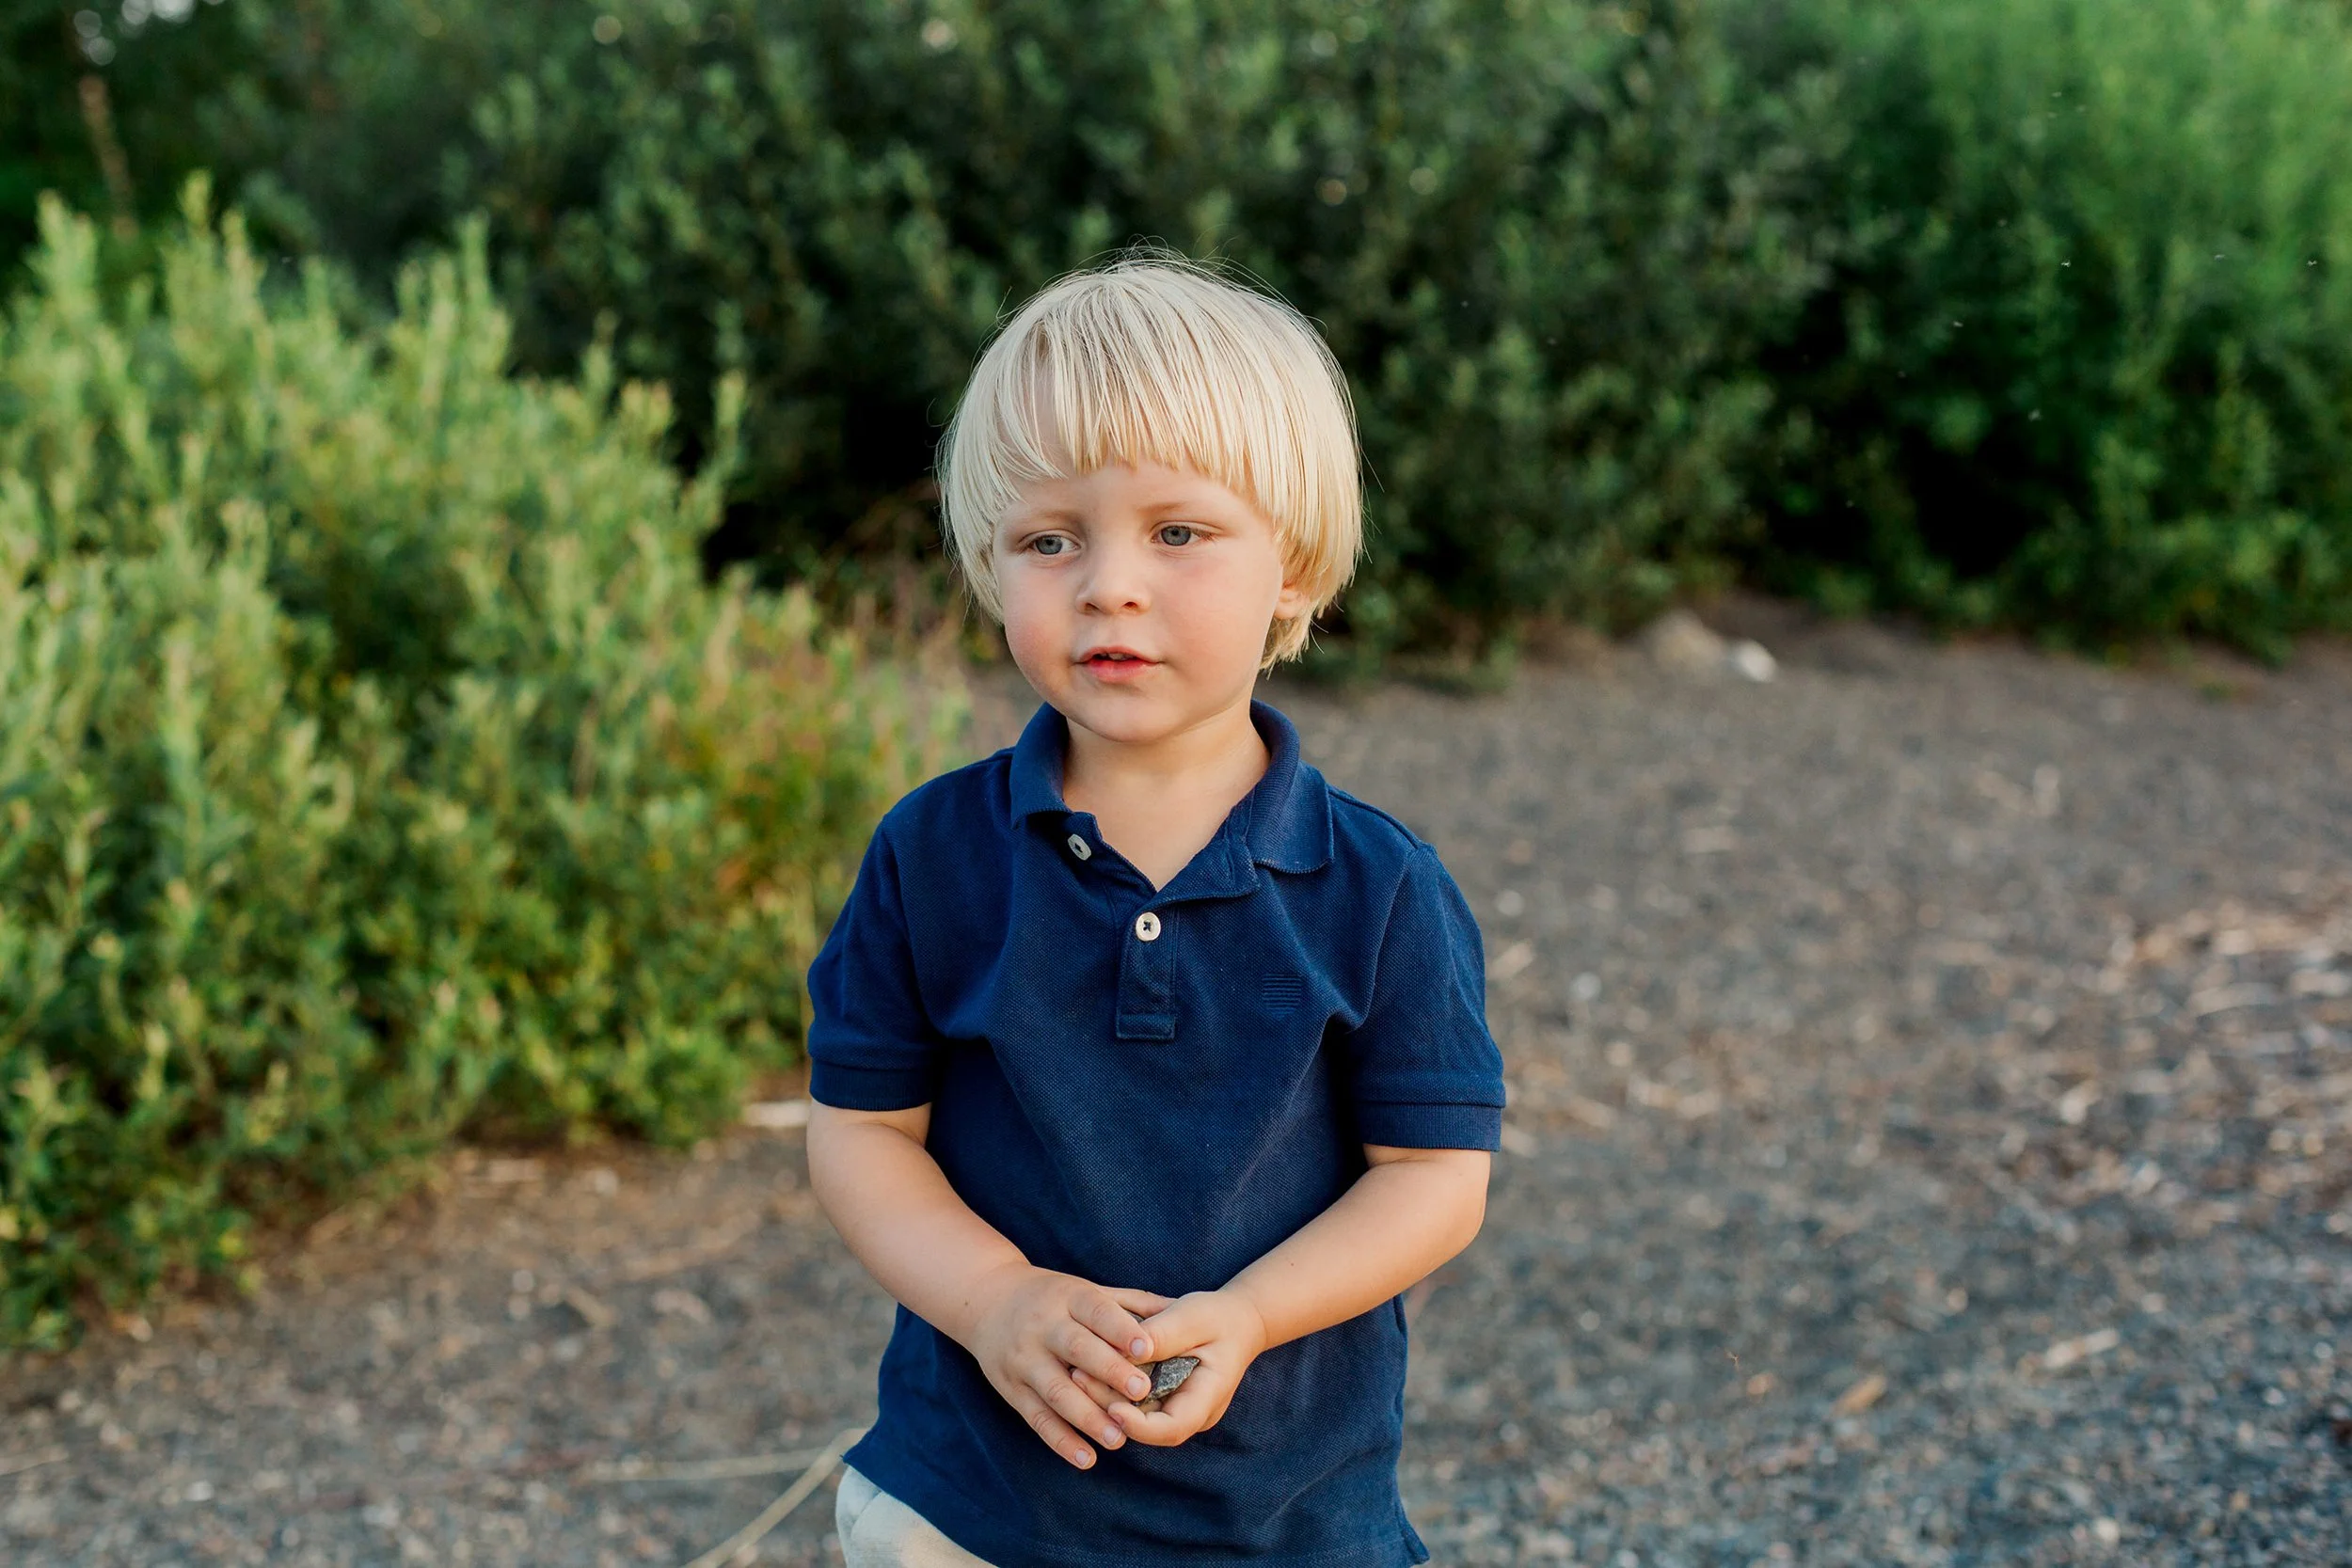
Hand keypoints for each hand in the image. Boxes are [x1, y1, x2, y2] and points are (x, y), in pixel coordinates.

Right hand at [962, 1264, 1169, 1469]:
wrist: (986, 1301)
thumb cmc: (1053, 1297)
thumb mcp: (1087, 1289)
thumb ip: (1133, 1303)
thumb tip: (1182, 1309)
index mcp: (1068, 1298)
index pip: (1096, 1312)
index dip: (1121, 1330)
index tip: (1148, 1349)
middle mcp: (1043, 1327)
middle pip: (1077, 1350)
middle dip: (1109, 1373)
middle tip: (1141, 1393)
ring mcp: (1024, 1359)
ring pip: (1056, 1390)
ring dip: (1087, 1417)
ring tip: (1118, 1438)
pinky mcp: (1011, 1389)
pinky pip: (1036, 1418)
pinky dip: (1060, 1440)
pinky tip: (1085, 1458)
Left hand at [1079, 1288, 1267, 1446]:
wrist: (1238, 1321)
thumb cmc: (1217, 1318)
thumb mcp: (1192, 1318)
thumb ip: (1162, 1335)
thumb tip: (1125, 1349)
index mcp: (1207, 1398)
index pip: (1172, 1428)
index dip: (1139, 1425)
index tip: (1113, 1407)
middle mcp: (1191, 1413)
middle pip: (1147, 1426)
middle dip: (1110, 1408)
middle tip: (1078, 1377)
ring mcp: (1176, 1408)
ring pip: (1136, 1417)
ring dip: (1106, 1398)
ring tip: (1076, 1371)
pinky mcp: (1162, 1398)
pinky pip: (1134, 1403)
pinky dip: (1113, 1389)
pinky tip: (1088, 1368)